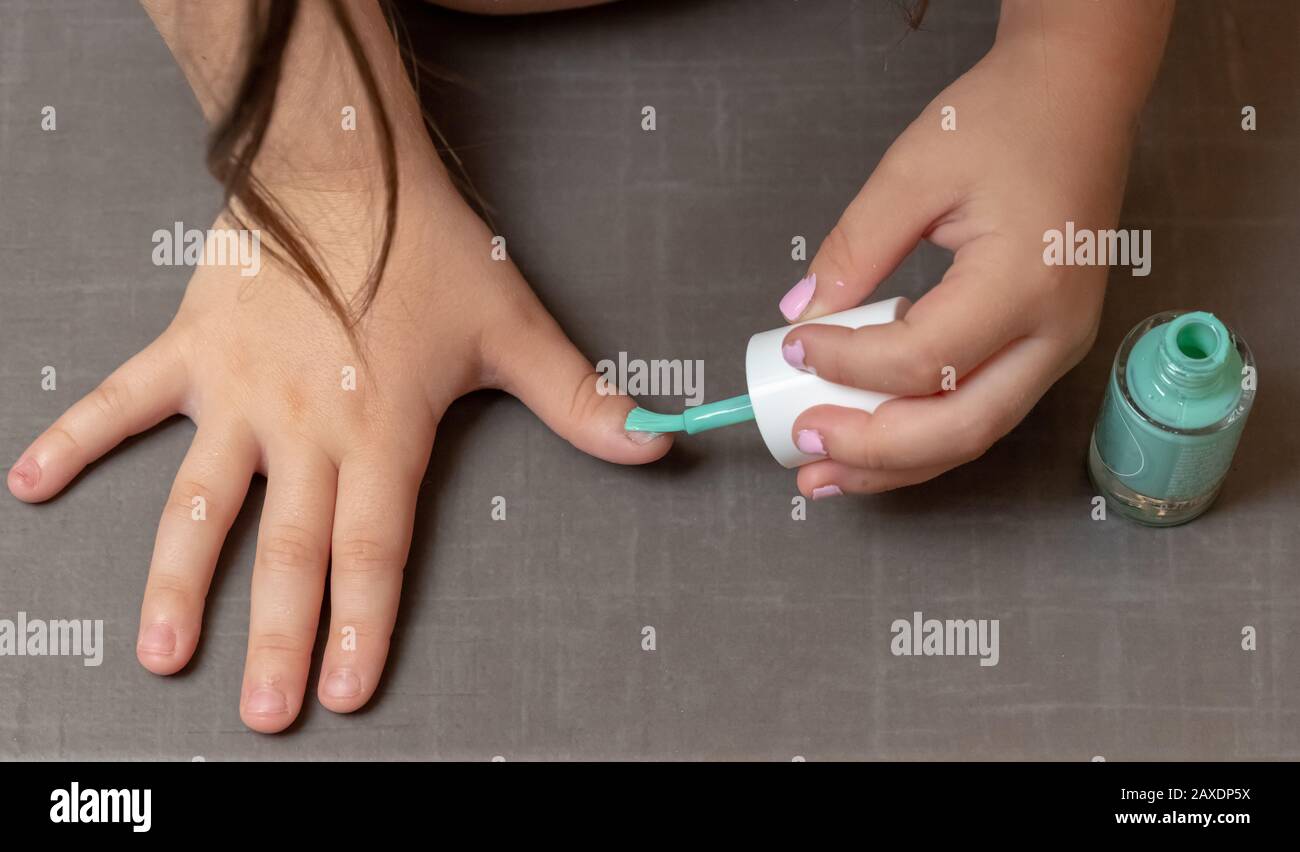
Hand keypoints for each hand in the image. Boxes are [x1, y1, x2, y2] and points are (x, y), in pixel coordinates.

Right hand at [6, 166, 668, 731]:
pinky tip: (32, 485)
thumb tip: (658, 441)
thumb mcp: (517, 327)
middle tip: (263, 710)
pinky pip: (121, 402)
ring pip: (199, 503)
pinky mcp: (190, 349)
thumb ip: (582, 400)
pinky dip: (75, 440)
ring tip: (163, 650)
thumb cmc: (430, 245)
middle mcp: (305, 425)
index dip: (362, 625)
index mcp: (382, 430)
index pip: (373, 550)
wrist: (346, 162)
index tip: (348, 690)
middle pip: (289, 551)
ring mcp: (237, 391)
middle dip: (276, 638)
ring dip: (177, 580)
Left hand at [775, 23, 1163, 498]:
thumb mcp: (913, 171)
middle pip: (958, 428)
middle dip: (872, 451)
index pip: (923, 359)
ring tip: (825, 475)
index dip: (848, 366)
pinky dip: (923, 437)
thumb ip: (854, 250)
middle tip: (804, 451)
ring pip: (973, 435)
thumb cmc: (1005, 120)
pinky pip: (981, 412)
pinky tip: (872, 444)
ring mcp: (1059, 347)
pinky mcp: (1047, 348)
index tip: (794, 348)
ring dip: (895, 464)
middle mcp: (1055, 332)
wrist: (1079, 96)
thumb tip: (798, 318)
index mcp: (1026, 282)